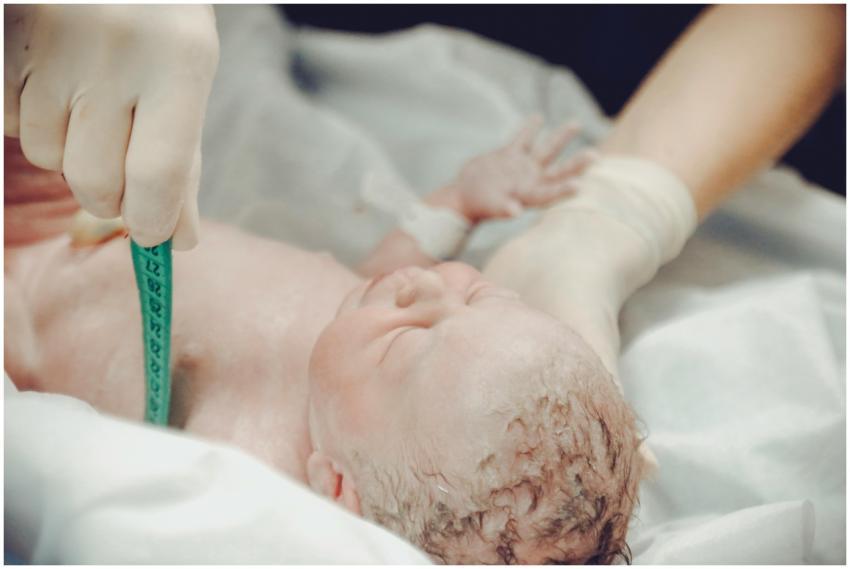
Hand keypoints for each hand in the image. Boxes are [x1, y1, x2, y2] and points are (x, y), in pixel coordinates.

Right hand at [4, 5, 218, 248]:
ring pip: (47, 156)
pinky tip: (53, 83)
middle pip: (95, 181)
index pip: (158, 176)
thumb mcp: (186, 78)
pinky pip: (9, 122)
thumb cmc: (156, 23)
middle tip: (120, 172)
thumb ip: (183, 160)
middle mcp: (115, 51)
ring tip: (87, 104)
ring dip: (67, 151)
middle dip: (108, 196)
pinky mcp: (6, 41)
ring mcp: (52, 42)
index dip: (152, 220)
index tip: (152, 233)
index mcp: (178, 59)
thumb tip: (179, 239)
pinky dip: (30, 119)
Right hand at [445, 116, 596, 221]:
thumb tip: (515, 211)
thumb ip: (503, 208)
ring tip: (576, 124)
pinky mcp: (509, 156)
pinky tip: (538, 118)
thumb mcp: (490, 206)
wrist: (463, 197)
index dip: (563, 190)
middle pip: (558, 171)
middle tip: (595, 156)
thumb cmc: (477, 205)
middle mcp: (530, 181)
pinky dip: (529, 130)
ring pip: (545, 151)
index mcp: (528, 196)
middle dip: (576, 164)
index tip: (580, 186)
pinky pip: (522, 140)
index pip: (550, 193)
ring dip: (561, 138)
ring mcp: (522, 168)